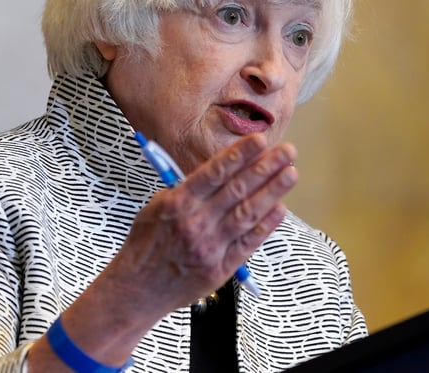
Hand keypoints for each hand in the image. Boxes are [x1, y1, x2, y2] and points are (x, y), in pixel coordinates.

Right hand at [30, 133, 297, 370]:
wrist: (138, 288)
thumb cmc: (145, 245)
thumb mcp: (155, 208)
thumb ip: (184, 191)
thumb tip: (215, 174)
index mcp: (178, 203)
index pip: (214, 172)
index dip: (239, 154)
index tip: (259, 140)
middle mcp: (196, 223)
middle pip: (237, 190)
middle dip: (265, 168)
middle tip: (286, 152)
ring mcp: (211, 246)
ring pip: (248, 213)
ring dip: (272, 192)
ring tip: (290, 174)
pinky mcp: (221, 268)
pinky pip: (248, 242)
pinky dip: (266, 225)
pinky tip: (280, 208)